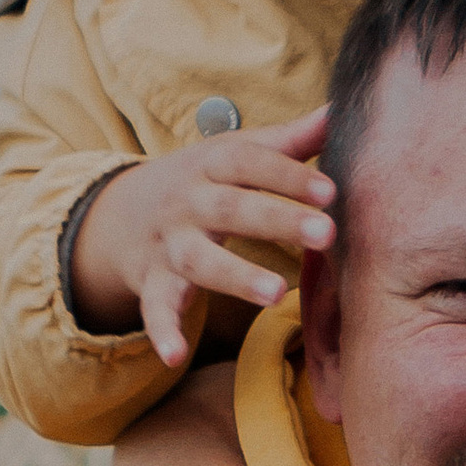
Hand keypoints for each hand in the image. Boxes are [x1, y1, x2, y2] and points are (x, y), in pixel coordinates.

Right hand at [69, 108, 336, 363]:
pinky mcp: (152, 283)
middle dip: (276, 220)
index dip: (289, 176)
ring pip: (198, 260)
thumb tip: (341, 108)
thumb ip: (290, 139)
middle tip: (326, 234)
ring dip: (235, 275)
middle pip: (230, 208)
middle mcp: (188, 202)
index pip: (250, 162)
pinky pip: (154, 309)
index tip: (331, 191)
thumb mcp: (237, 153)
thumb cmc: (204, 181)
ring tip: (276, 294)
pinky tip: (175, 356)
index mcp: (211, 164)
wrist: (124, 212)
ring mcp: (169, 244)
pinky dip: (162, 331)